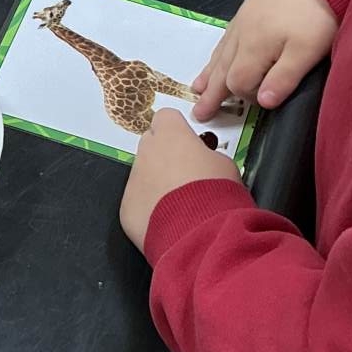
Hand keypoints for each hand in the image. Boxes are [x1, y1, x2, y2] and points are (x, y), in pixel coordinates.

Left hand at [120, 109, 241, 250]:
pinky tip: (168, 221)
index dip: (178, 130)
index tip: (188, 143)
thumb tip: (203, 162)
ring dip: (157, 183)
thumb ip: (208, 155)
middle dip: (164, 155)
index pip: (166, 117)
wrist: (201, 234)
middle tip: (185, 174)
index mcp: (171, 134)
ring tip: (179, 204)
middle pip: (151, 144)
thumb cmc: (217, 194)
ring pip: (143, 174)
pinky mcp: (126, 208)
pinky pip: (137, 201)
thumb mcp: (225, 165)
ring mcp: (133, 179)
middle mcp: (146, 152)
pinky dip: (149, 208)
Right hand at [192, 0, 335, 117]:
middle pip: (223, 69)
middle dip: (212, 92)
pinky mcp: (249, 5)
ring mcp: (243, 18)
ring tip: (198, 88)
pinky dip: (218, 52)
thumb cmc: (317, 15)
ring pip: (221, 51)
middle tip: (198, 113)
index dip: (246, 97)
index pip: (238, 82)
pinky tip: (218, 55)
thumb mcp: (307, 52)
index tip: (261, 101)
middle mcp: (242, 34)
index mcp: (254, 48)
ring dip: (210, 72)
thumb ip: (283, 79)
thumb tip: (260, 103)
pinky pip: (226, 36)